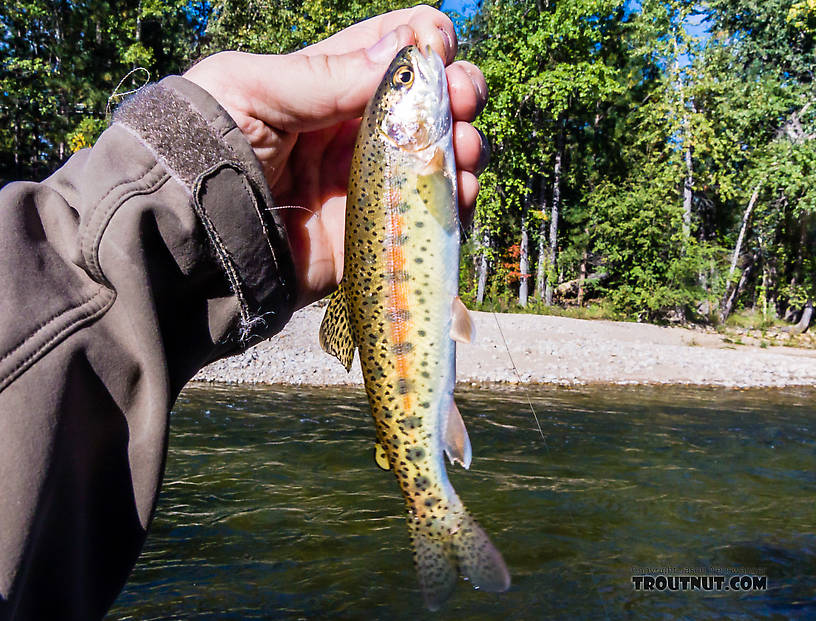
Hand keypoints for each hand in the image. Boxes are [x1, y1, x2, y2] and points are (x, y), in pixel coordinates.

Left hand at [184, 5, 487, 309]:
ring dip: (464, 146)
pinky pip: (430, 216)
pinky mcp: (374, 234)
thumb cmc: (205, 147)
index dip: (423, 41)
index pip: (388, 50)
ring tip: (466, 150)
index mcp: (323, 86)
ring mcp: (368, 184)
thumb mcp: (251, 90)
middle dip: (456, 92)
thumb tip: (406, 53)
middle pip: (425, 104)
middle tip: (463, 99)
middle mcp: (352, 132)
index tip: (436, 49)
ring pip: (437, 157)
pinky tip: (462, 189)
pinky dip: (456, 202)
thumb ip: (325, 75)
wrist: (188, 240)